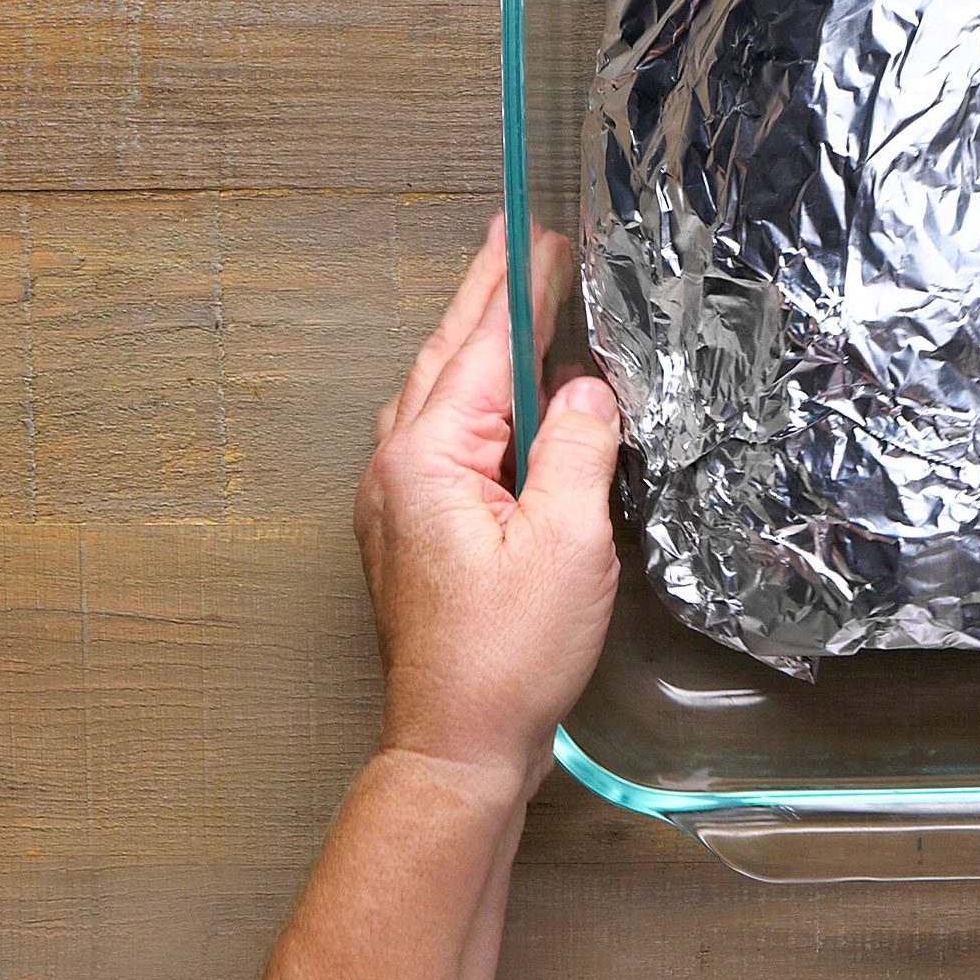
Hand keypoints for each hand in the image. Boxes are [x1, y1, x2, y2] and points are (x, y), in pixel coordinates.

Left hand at [355, 215, 622, 799]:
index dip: (519, 288)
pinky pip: (437, 434)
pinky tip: (491, 395)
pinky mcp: (409, 530)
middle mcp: (397, 469)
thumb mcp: (567, 543)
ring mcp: (395, 501)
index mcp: (429, 460)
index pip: (483, 348)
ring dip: (473, 339)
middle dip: (485, 295)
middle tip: (514, 237)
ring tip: (504, 297)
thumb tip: (584, 390)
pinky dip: (468, 393)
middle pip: (447, 356)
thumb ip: (576, 450)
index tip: (543, 235)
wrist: (455, 745)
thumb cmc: (505, 659)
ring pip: (436, 393)